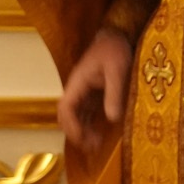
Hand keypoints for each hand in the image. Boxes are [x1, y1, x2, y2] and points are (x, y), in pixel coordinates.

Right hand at [57, 27, 132, 152]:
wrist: (117, 36)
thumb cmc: (115, 49)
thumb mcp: (117, 70)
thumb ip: (114, 93)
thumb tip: (112, 118)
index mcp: (78, 82)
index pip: (66, 107)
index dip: (72, 125)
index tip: (83, 138)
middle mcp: (77, 89)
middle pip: (66, 115)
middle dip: (75, 133)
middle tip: (91, 148)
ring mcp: (83, 92)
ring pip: (75, 116)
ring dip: (82, 132)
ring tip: (96, 146)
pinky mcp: (92, 94)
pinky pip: (85, 113)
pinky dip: (88, 126)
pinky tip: (99, 135)